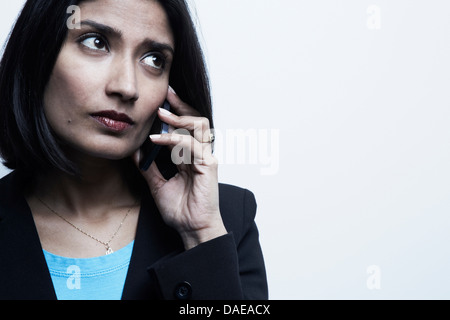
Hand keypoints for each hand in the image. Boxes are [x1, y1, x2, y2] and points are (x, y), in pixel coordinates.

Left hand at [134, 87, 226, 249]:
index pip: (186, 127)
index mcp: (190, 157)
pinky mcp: (208, 165)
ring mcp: (206, 158)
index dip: (176, 113)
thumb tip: (135, 150)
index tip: (160, 102)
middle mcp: (200, 154)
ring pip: (199, 126)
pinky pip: (192, 144)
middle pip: (196, 120)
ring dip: (179, 118)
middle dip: (181, 106)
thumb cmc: (180, 209)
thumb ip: (148, 167)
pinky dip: (174, 139)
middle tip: (166, 94)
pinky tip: (157, 140)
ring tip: (161, 114)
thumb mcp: (156, 185)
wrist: (191, 228)